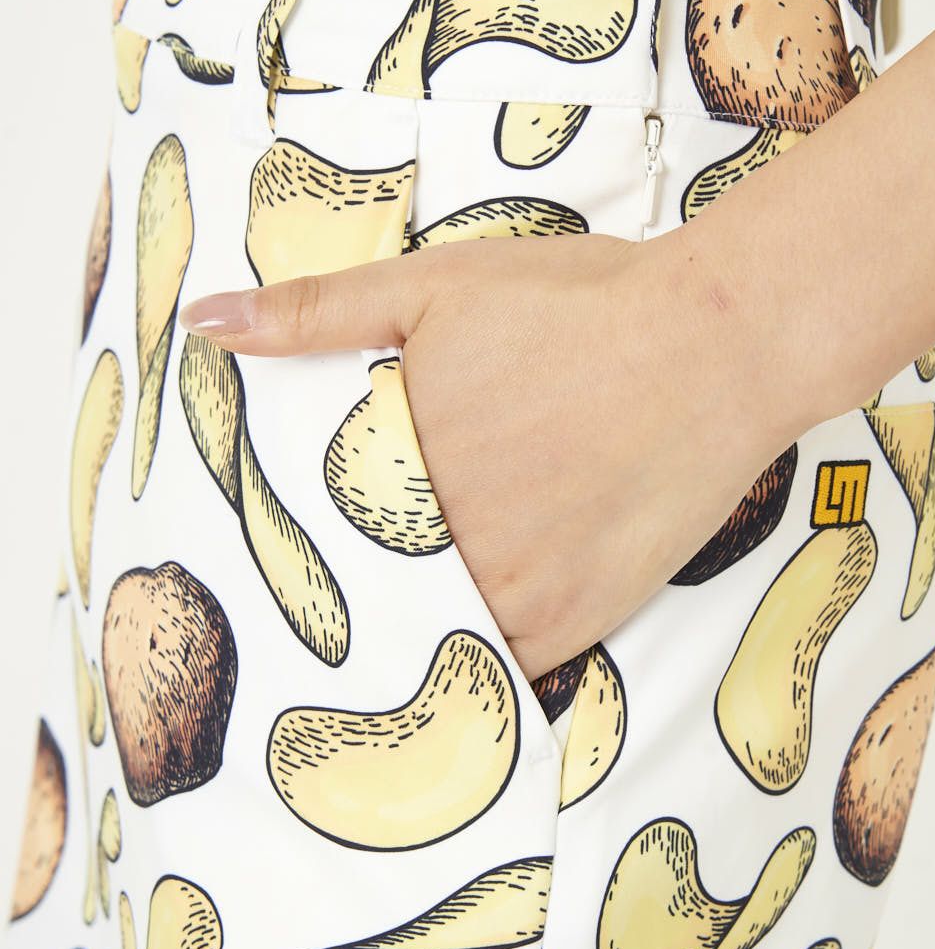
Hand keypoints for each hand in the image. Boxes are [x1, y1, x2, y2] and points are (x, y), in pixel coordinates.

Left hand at [179, 229, 795, 681]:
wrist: (716, 345)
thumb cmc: (578, 307)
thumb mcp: (435, 285)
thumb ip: (315, 311)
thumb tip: (202, 327)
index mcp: (398, 470)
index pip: (311, 529)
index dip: (301, 532)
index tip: (295, 536)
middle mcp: (449, 547)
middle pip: (369, 588)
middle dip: (354, 579)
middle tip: (353, 568)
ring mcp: (517, 594)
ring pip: (429, 633)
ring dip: (412, 618)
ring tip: (416, 591)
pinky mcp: (578, 621)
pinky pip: (500, 663)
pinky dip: (477, 645)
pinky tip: (476, 608)